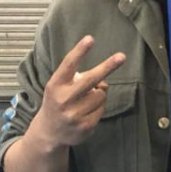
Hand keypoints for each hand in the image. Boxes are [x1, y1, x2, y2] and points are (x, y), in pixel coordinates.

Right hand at [33, 35, 126, 149]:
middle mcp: (63, 99)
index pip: (68, 64)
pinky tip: (86, 113)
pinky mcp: (85, 126)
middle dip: (108, 66)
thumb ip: (78, 79)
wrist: (49, 133)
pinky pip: (102, 109)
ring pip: (101, 94)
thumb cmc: (58, 103)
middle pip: (91, 79)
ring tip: (85, 101)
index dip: (80, 51)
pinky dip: (98, 108)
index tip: (90, 38)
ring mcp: (74, 114)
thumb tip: (104, 82)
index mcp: (55, 85)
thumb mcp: (59, 88)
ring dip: (99, 94)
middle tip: (121, 56)